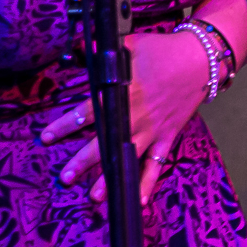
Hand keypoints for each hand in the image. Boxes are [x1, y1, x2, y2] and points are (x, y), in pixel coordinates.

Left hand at [39, 30, 210, 204]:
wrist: (200, 61)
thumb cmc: (164, 50)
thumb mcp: (130, 44)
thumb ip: (103, 49)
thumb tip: (80, 46)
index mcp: (122, 93)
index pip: (87, 112)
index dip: (65, 125)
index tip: (46, 137)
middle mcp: (135, 117)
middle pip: (104, 143)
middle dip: (82, 161)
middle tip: (65, 177)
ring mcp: (152, 130)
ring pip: (127, 158)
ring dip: (111, 178)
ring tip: (94, 197)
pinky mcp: (166, 137)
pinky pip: (156, 164)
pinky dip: (149, 183)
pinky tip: (140, 201)